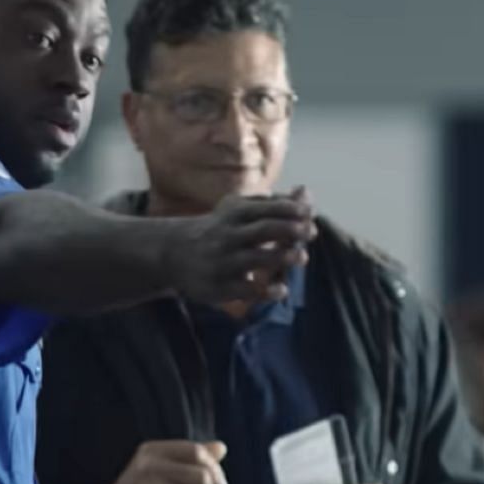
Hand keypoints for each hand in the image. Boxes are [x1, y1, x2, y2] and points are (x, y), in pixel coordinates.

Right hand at [169, 189, 315, 307]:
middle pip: (262, 230)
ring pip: (254, 259)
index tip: (309, 214)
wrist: (171, 253)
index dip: (289, 210)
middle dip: (289, 230)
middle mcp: (226, 237)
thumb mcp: (238, 211)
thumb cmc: (217, 229)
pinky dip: (266, 290)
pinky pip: (245, 290)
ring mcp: (222, 262)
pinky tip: (282, 289)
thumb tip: (306, 193)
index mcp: (232, 214)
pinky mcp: (218, 287)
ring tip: (302, 257)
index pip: (265, 209)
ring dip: (281, 257)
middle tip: (311, 232)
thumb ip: (273, 204)